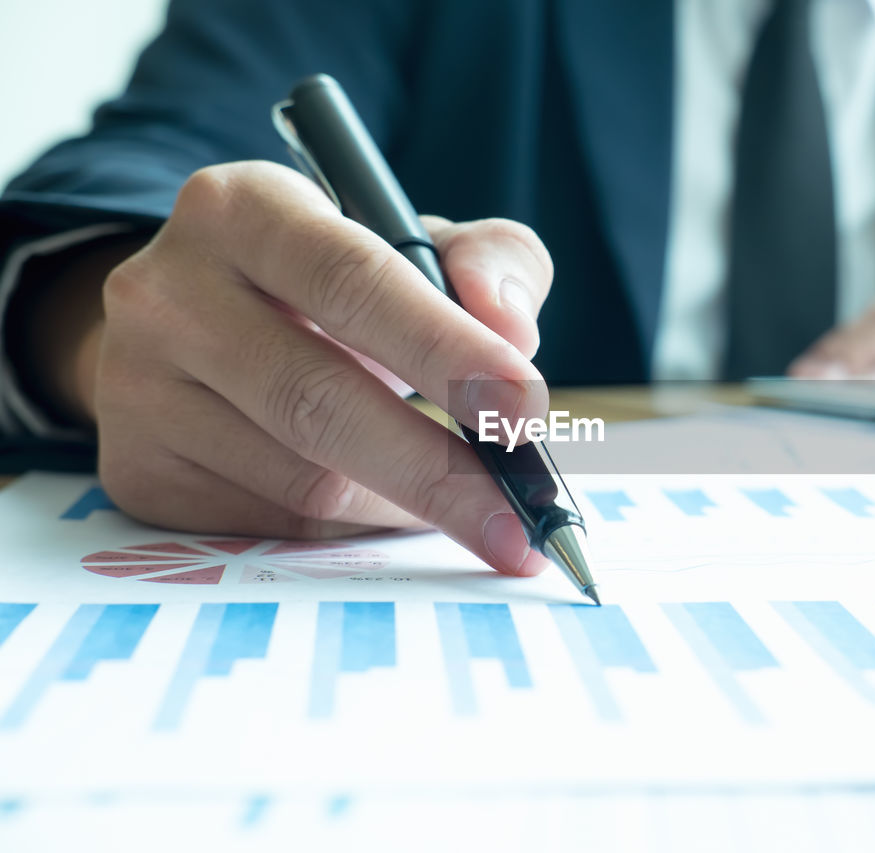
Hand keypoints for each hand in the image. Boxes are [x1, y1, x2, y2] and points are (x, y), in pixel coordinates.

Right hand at [81, 161, 553, 574]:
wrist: (200, 325)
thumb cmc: (333, 285)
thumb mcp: (415, 244)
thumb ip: (488, 264)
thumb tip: (514, 334)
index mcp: (245, 207)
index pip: (352, 280)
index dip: (444, 348)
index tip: (523, 407)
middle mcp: (168, 290)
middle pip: (319, 400)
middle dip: (440, 470)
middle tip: (521, 517)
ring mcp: (138, 385)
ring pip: (301, 479)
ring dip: (406, 508)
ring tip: (473, 510)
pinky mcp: (137, 469)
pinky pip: (274, 523)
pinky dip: (356, 527)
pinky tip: (391, 507)